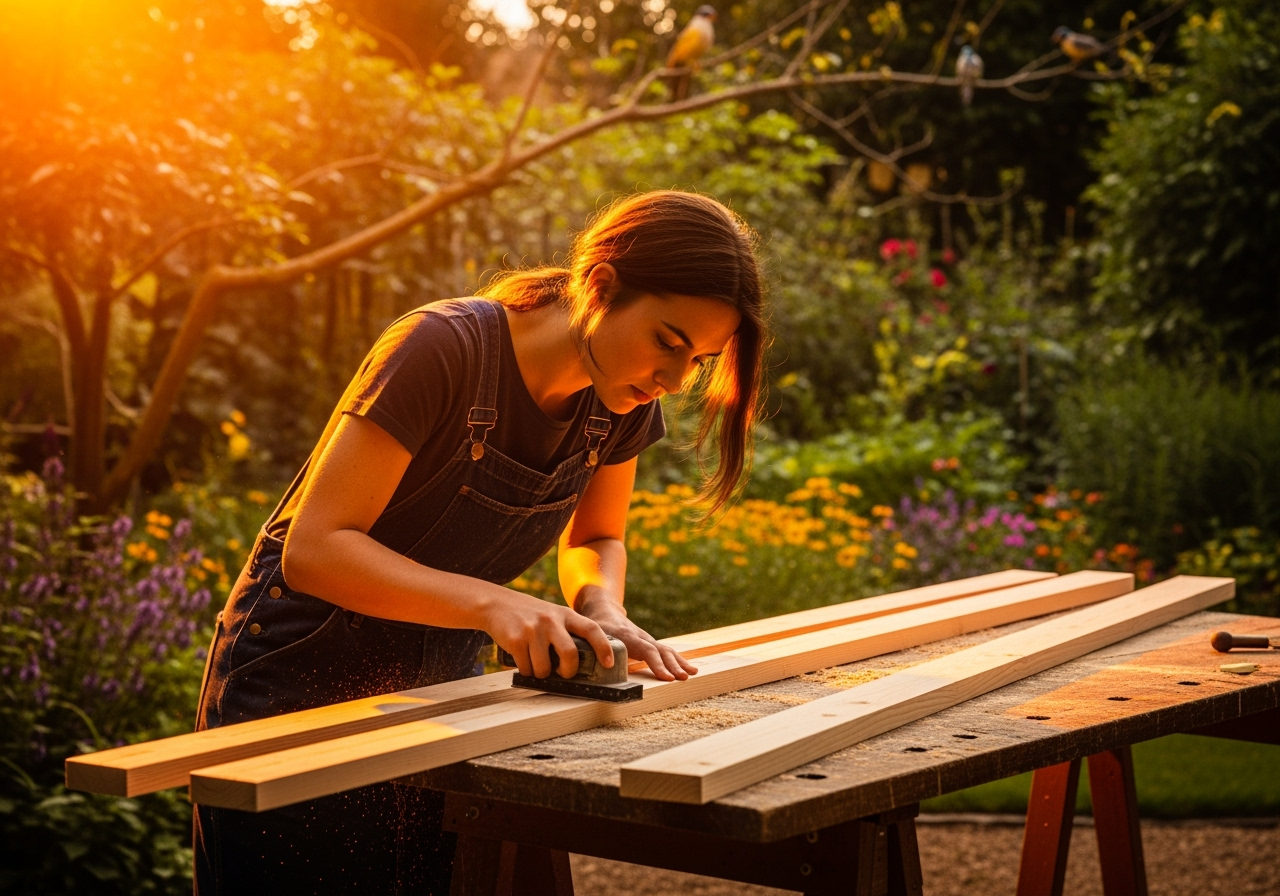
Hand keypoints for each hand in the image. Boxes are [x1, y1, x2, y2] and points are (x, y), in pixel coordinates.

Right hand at [484, 588, 612, 679]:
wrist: (497, 604)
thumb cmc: (530, 615)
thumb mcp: (552, 615)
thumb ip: (567, 631)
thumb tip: (584, 663)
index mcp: (565, 614)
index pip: (592, 629)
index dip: (603, 647)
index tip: (609, 663)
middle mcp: (551, 621)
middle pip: (570, 654)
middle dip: (568, 671)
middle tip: (563, 673)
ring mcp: (533, 630)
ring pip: (544, 668)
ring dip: (541, 673)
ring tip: (537, 664)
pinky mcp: (516, 640)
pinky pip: (527, 668)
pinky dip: (526, 671)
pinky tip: (523, 660)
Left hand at [574, 587, 697, 681]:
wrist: (603, 610)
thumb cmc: (595, 627)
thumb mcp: (592, 636)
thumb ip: (596, 650)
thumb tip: (601, 669)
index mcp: (627, 636)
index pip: (647, 650)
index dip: (657, 664)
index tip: (667, 677)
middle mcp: (640, 636)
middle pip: (660, 650)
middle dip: (673, 665)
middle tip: (683, 678)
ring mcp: (646, 639)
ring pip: (666, 650)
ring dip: (679, 662)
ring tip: (692, 673)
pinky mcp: (649, 643)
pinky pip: (665, 651)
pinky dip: (678, 660)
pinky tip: (688, 669)